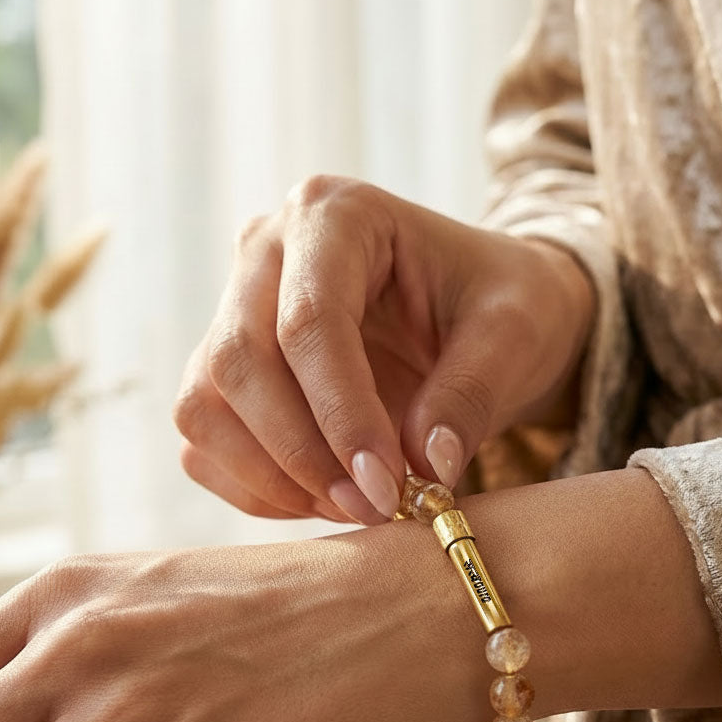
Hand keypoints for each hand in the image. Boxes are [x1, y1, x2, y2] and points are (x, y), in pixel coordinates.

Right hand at [174, 176, 593, 523]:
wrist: (481, 313)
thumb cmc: (500, 304)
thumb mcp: (515, 334)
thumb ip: (472, 393)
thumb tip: (426, 466)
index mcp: (336, 215)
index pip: (309, 321)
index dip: (341, 415)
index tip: (387, 485)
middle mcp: (265, 252)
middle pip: (239, 363)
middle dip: (302, 454)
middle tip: (372, 507)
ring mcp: (233, 312)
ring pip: (205, 406)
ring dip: (270, 477)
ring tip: (353, 507)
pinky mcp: (224, 374)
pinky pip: (205, 443)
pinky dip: (254, 488)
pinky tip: (321, 501)